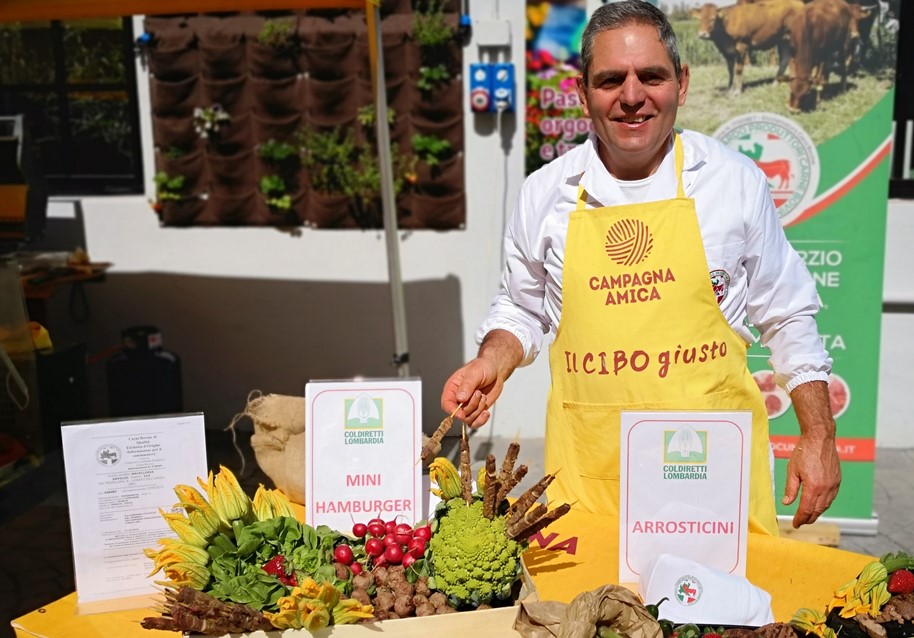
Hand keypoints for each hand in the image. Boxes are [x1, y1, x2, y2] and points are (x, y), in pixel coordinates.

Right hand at [440, 330, 523, 427]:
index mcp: (452, 388)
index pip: (446, 403)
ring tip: (483, 396)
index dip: (452, 411)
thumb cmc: (483, 367)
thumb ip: (467, 385)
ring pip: (468, 419)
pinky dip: (481, 420)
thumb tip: (460, 399)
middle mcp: (457, 399)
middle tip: (479, 393)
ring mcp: (467, 406)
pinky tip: (486, 411)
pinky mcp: (476, 410)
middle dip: (472, 406)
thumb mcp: (475, 373)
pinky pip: (475, 423)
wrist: (496, 370)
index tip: (461, 414)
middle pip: (459, 413)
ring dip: (478, 410)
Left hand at [781, 380, 840, 527]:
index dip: (800, 518)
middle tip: (801, 523)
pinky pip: (831, 497)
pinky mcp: (837, 480)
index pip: (806, 509)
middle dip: (809, 519)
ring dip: (817, 513)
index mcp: (813, 486)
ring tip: (809, 516)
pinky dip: (824, 504)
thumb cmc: (804, 451)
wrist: (820, 438)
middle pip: (817, 510)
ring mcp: (833, 484)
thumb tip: (787, 503)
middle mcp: (826, 488)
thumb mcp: (792, 470)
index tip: (795, 524)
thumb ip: (790, 488)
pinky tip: (819, 505)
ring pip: (826, 505)